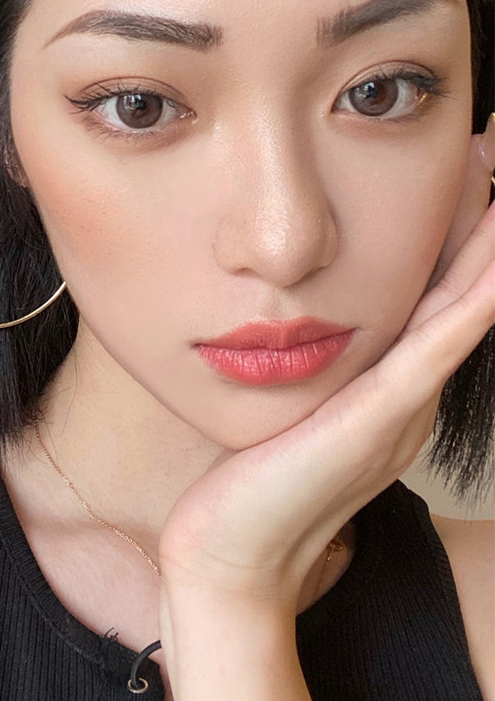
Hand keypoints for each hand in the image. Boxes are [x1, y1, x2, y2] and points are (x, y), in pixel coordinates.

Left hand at [158, 136, 494, 611]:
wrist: (232, 553)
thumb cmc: (251, 476)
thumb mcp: (292, 401)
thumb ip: (313, 361)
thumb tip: (292, 311)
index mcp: (391, 385)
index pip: (431, 292)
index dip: (453, 230)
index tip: (460, 164)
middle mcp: (409, 395)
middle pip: (455, 290)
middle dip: (477, 219)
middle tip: (490, 147)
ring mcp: (400, 412)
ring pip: (457, 313)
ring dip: (484, 246)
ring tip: (494, 175)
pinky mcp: (376, 426)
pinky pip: (430, 356)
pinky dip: (465, 309)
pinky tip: (490, 269)